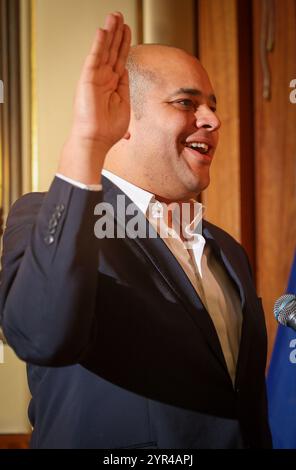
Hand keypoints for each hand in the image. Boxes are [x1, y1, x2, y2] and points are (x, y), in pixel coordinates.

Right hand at [72, 12, 130, 147]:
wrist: (95, 140)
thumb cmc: (108, 130)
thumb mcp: (124, 104)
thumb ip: (124, 87)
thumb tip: (125, 70)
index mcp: (113, 86)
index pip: (119, 60)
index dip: (124, 45)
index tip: (128, 30)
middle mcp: (103, 79)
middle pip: (112, 51)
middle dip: (117, 34)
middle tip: (120, 16)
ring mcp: (95, 78)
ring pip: (104, 51)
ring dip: (109, 33)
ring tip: (114, 16)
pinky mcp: (87, 79)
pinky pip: (94, 58)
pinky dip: (98, 44)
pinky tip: (103, 31)